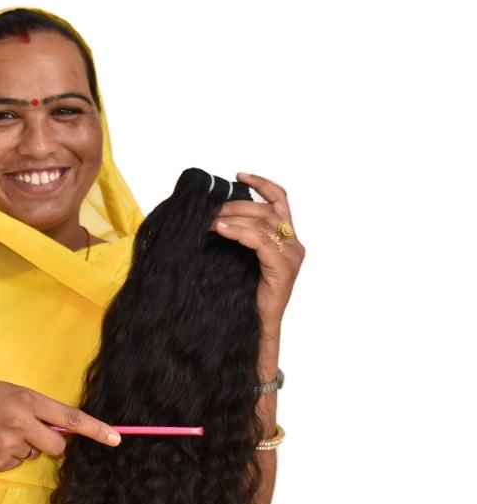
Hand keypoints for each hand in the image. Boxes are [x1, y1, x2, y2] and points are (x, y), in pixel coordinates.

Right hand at [0, 380, 121, 492]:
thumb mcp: (14, 392)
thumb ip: (39, 409)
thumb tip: (66, 431)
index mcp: (26, 400)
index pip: (69, 418)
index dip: (95, 429)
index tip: (116, 439)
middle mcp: (19, 423)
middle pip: (56, 445)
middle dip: (51, 441)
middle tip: (28, 429)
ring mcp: (6, 445)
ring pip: (34, 455)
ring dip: (24, 446)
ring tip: (0, 431)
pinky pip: (16, 464)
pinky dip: (8, 456)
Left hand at [212, 172, 304, 330]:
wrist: (256, 328)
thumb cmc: (246, 296)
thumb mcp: (242, 259)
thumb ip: (240, 237)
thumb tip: (215, 217)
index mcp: (288, 240)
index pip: (280, 201)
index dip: (262, 184)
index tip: (239, 175)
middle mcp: (294, 245)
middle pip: (266, 210)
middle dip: (236, 205)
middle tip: (211, 208)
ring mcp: (291, 256)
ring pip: (263, 223)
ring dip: (233, 217)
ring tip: (210, 219)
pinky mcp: (283, 268)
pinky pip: (260, 242)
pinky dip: (239, 233)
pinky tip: (221, 230)